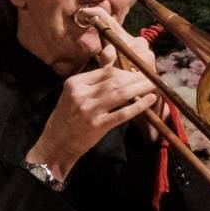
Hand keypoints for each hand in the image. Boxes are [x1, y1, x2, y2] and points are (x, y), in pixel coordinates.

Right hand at [28, 39, 158, 177]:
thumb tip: (116, 66)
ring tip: (153, 84)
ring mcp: (89, 111)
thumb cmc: (66, 118)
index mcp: (74, 84)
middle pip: (115, 81)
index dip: (125, 70)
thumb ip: (92, 83)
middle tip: (150, 76)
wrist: (56, 143)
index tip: (137, 72)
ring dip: (140, 88)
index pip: (105, 72)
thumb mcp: (73, 95)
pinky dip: (139, 106)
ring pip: (121, 94)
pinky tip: (150, 100)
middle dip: (136, 77)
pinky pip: (123, 113)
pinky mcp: (97, 126)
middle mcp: (81, 95)